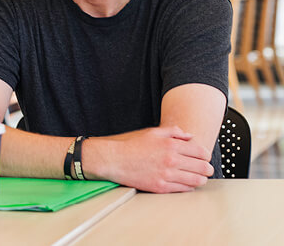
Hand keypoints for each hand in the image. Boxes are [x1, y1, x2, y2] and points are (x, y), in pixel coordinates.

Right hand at [85, 126, 213, 193]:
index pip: (201, 152)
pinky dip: (188, 186)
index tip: (203, 157)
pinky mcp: (161, 186)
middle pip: (203, 167)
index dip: (205, 155)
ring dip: (200, 179)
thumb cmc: (131, 145)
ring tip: (198, 177)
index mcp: (171, 145)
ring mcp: (167, 175)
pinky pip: (184, 189)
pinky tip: (185, 182)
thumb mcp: (152, 132)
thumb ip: (173, 132)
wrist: (113, 160)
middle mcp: (171, 160)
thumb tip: (189, 136)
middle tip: (205, 169)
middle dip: (206, 168)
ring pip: (197, 180)